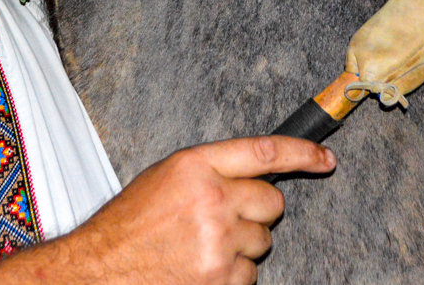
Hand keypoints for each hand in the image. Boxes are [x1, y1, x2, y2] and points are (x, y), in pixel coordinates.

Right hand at [0, 135, 335, 284]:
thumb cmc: (127, 227)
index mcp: (195, 165)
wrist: (98, 271)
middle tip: (223, 222)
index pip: (265, 151)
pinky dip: (231, 277)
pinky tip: (198, 271)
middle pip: (272, 203)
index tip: (325, 160)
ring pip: (262, 242)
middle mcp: (212, 199)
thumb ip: (210, 173)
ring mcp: (219, 242)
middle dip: (256, 213)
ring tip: (198, 250)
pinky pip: (250, 276)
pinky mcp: (221, 279)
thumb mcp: (164, 179)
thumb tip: (256, 178)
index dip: (303, 155)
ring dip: (241, 248)